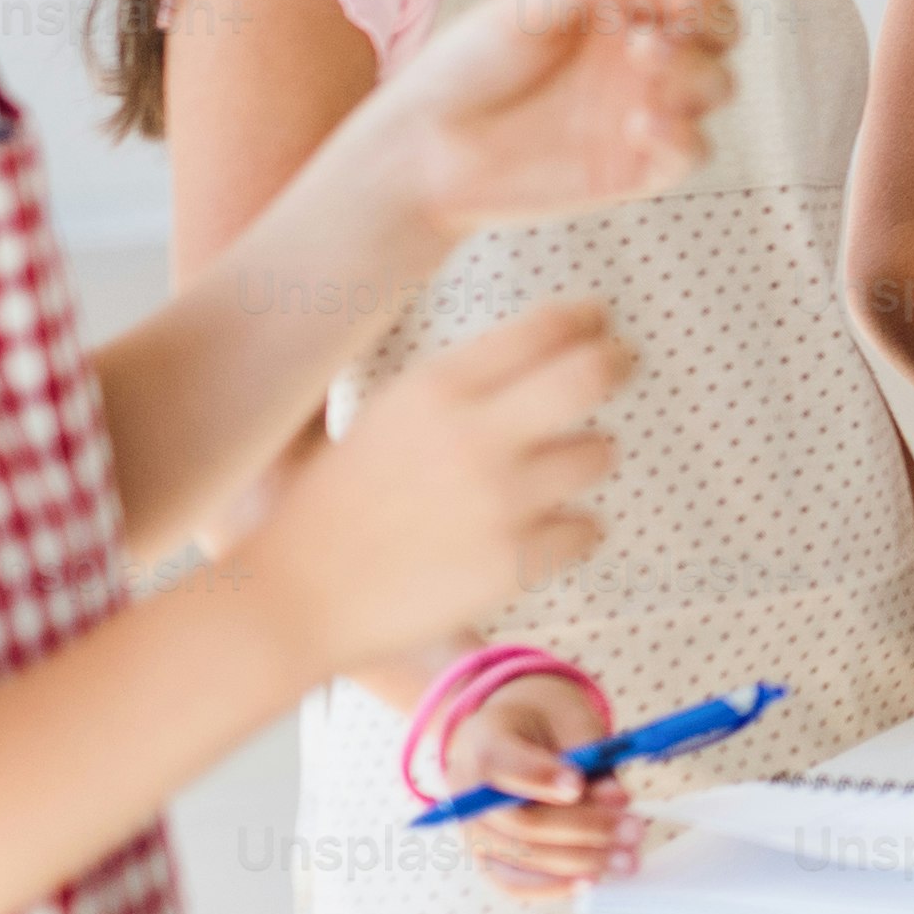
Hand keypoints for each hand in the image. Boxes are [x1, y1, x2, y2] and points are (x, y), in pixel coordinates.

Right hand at [248, 301, 630, 675]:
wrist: (294, 594)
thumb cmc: (332, 503)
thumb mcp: (383, 414)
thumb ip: (454, 384)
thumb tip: (526, 349)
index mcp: (436, 387)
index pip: (544, 327)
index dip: (584, 319)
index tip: (596, 323)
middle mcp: (475, 433)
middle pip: (591, 374)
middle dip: (614, 362)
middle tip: (619, 365)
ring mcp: (499, 499)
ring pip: (599, 452)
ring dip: (586, 456)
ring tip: (554, 472)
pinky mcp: (513, 561)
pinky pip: (585, 528)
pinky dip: (570, 530)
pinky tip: (538, 532)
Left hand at [365, 0, 742, 238]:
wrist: (425, 151)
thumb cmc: (465, 70)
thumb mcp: (524, 10)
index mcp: (616, 10)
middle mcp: (637, 56)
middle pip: (719, 29)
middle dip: (709, 17)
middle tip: (670, 18)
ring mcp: (644, 110)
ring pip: (717, 84)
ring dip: (696, 69)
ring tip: (645, 67)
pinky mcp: (638, 168)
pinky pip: (694, 150)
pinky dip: (683, 134)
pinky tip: (639, 124)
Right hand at [441, 669, 637, 894]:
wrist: (512, 734)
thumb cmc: (544, 723)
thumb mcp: (569, 717)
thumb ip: (590, 755)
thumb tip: (616, 800)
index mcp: (483, 742)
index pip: (503, 764)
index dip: (540, 777)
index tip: (578, 783)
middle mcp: (466, 793)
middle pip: (521, 821)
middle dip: (583, 828)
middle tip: (633, 828)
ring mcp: (473, 831)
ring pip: (522, 857)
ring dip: (579, 861)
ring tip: (626, 857)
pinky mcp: (487, 859)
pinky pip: (514, 882)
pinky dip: (553, 886)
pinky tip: (592, 879)